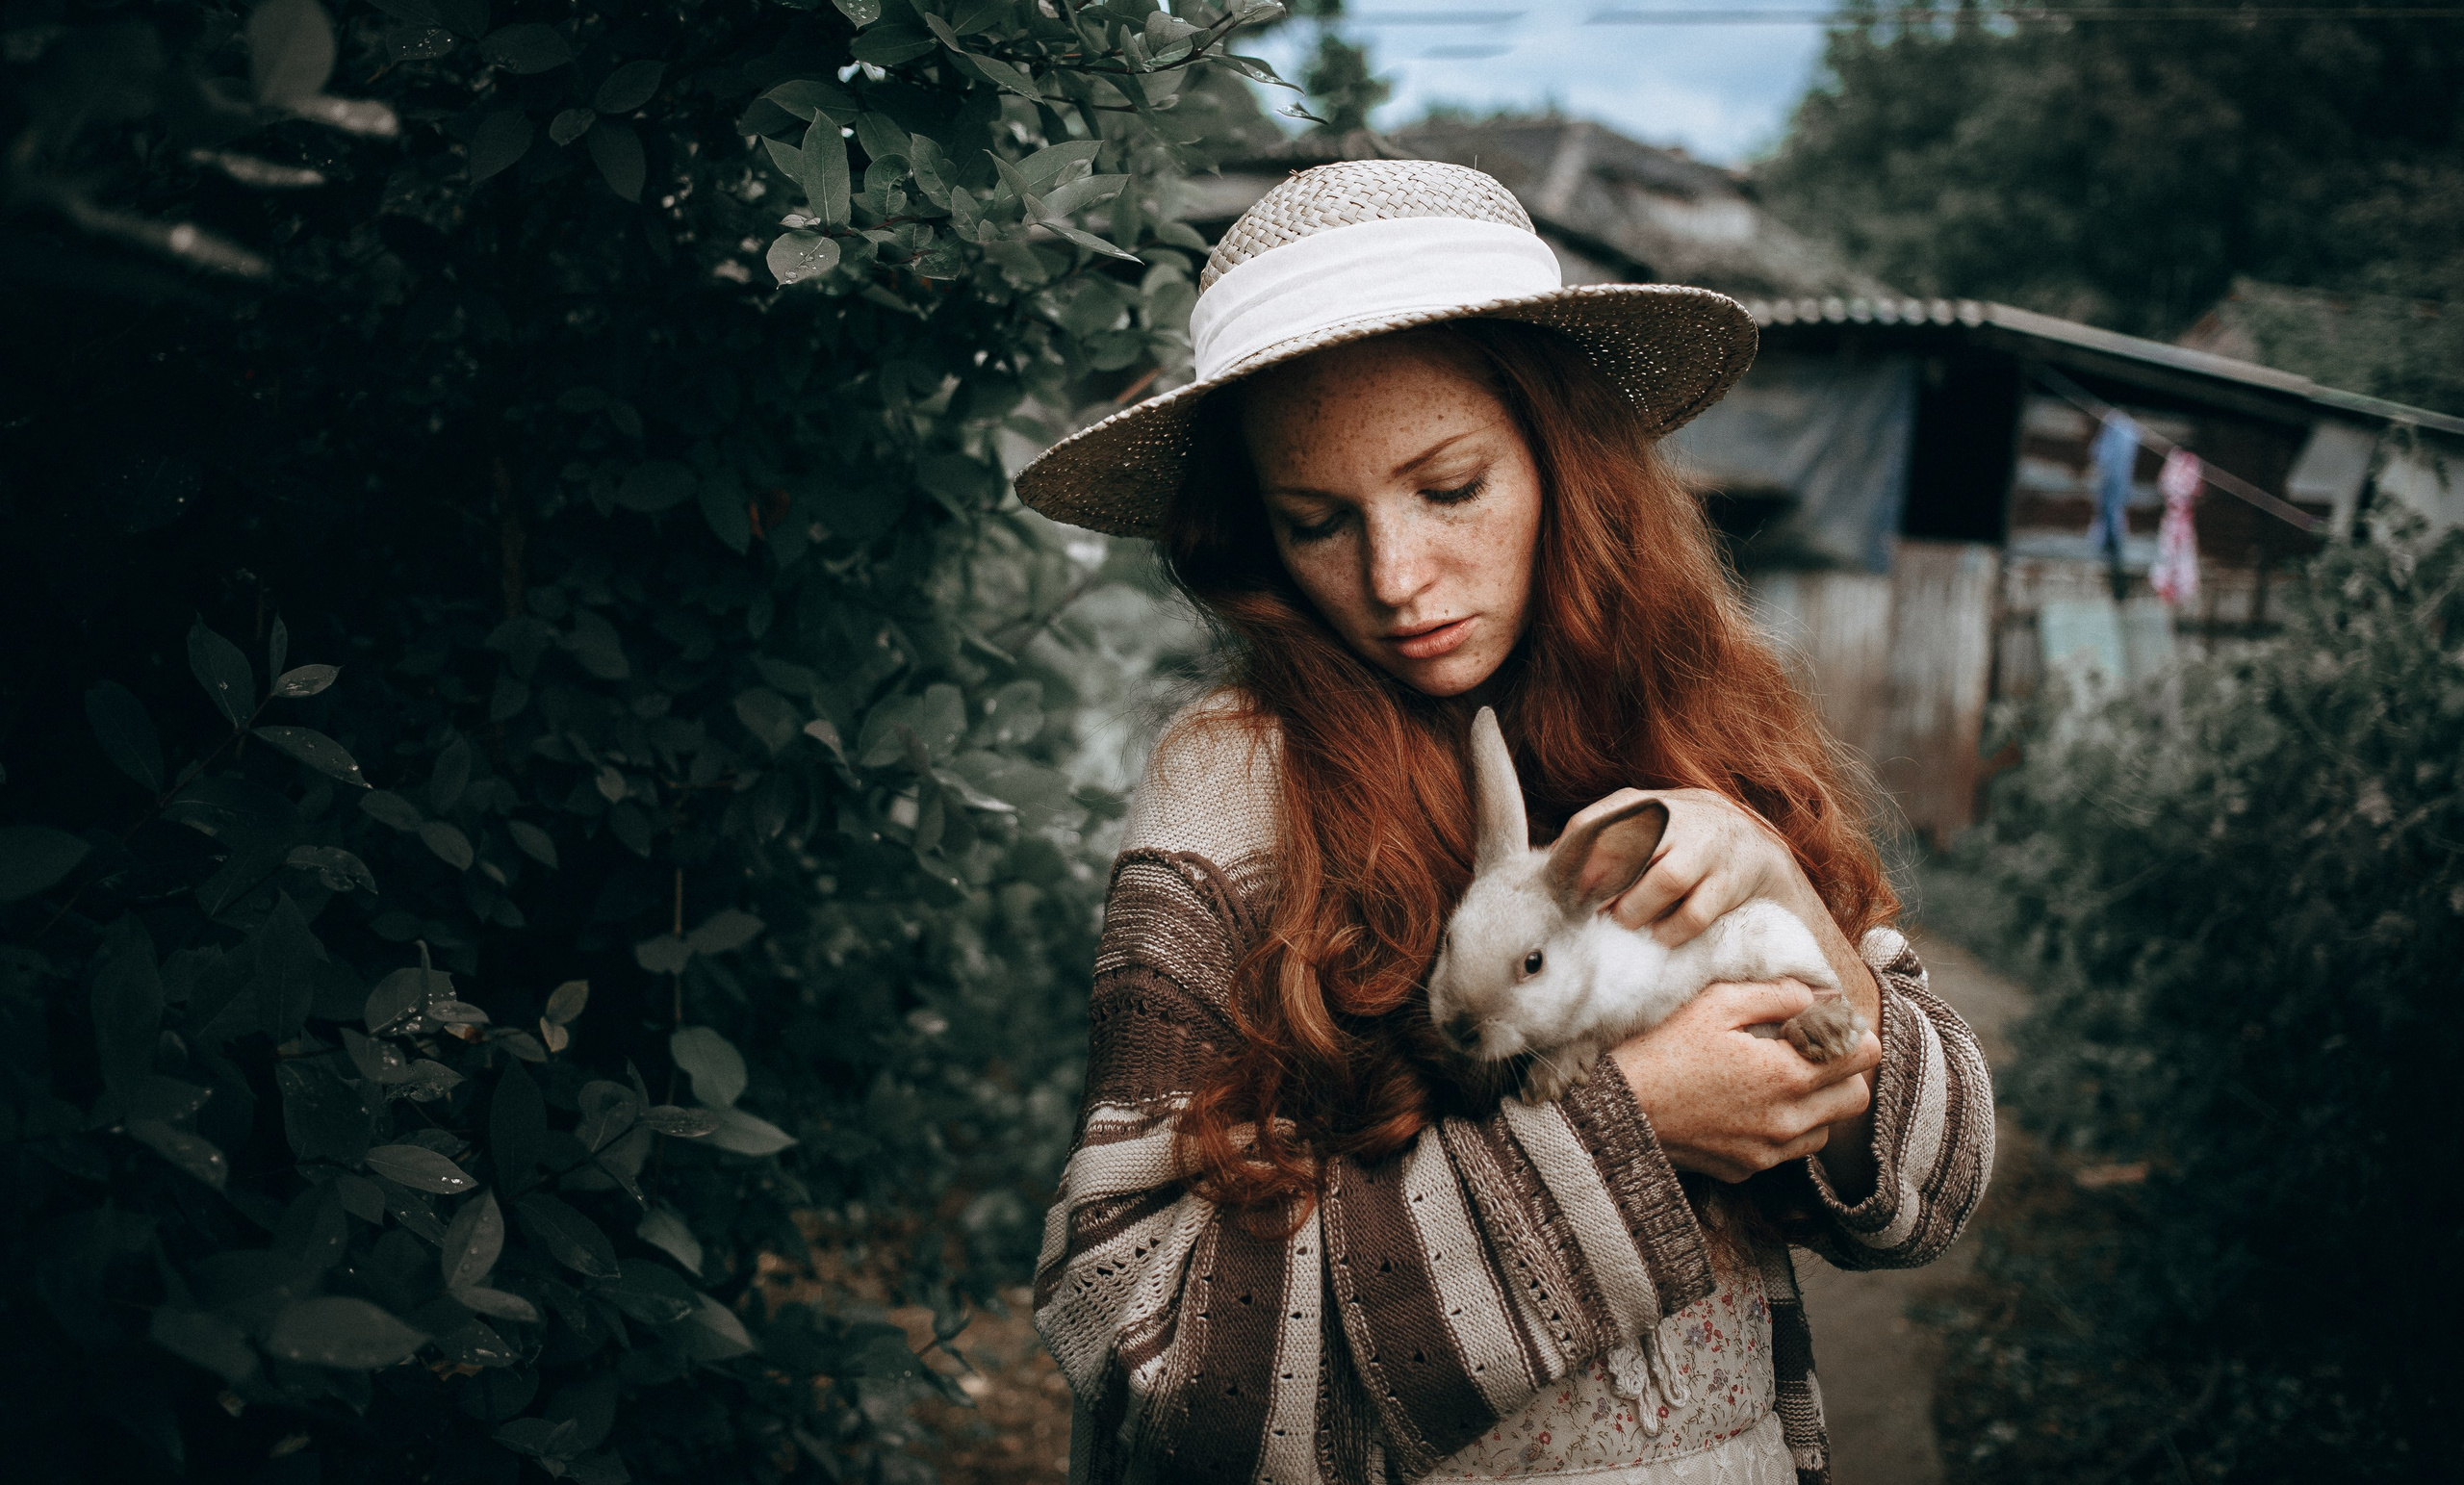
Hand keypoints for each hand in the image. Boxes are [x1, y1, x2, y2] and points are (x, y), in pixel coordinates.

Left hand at [1572, 786, 1804, 945]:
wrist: (1757, 848)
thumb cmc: (1683, 842)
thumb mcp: (1647, 828)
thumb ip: (1604, 840)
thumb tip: (1550, 868)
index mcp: (1645, 804)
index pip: (1592, 823)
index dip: (1569, 861)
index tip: (1557, 892)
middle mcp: (1676, 819)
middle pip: (1626, 851)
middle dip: (1601, 890)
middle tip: (1588, 915)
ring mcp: (1706, 848)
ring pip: (1663, 882)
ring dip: (1635, 912)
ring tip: (1623, 924)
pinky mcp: (1729, 882)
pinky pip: (1693, 915)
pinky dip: (1669, 932)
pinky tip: (1657, 937)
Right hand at [1609, 980, 1879, 1183]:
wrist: (1616, 1110)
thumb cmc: (1662, 1049)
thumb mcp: (1715, 1004)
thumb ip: (1775, 995)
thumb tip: (1814, 995)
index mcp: (1787, 1075)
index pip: (1864, 1056)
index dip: (1850, 1032)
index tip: (1822, 1024)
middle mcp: (1787, 1121)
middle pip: (1856, 1099)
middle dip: (1843, 1071)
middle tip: (1808, 1051)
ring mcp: (1767, 1152)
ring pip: (1825, 1130)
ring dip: (1815, 1104)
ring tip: (1776, 1081)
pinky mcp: (1745, 1170)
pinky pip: (1785, 1152)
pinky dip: (1780, 1129)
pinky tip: (1746, 1106)